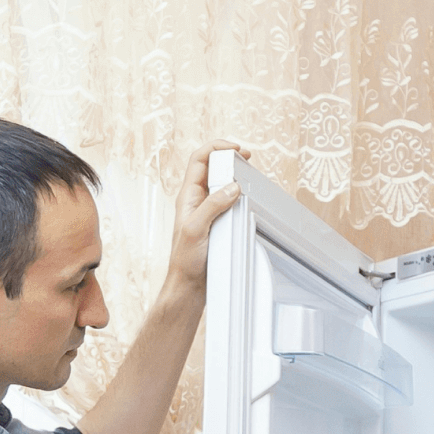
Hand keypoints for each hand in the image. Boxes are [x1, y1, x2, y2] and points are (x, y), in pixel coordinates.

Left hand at [164, 140, 250, 293]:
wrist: (188, 286)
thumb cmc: (185, 261)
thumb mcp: (196, 229)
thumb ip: (213, 206)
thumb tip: (233, 186)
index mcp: (187, 196)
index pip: (199, 159)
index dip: (216, 147)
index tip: (236, 149)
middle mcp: (196, 200)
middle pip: (212, 166)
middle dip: (229, 157)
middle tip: (247, 158)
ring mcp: (207, 211)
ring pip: (221, 183)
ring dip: (235, 175)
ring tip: (249, 175)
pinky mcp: (216, 223)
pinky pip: (228, 201)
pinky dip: (239, 194)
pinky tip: (248, 199)